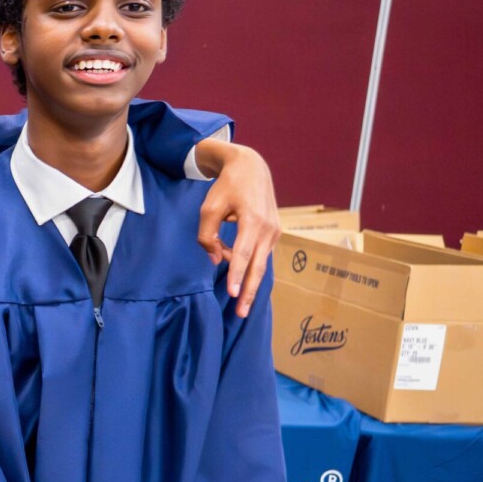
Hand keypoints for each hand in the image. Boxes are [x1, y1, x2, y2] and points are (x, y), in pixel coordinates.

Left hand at [192, 140, 279, 318]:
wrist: (252, 168)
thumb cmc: (227, 187)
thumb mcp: (209, 207)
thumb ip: (207, 235)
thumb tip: (216, 259)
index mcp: (252, 220)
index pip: (242, 254)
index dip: (236, 275)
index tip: (231, 294)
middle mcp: (268, 228)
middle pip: (258, 266)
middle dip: (248, 291)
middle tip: (241, 313)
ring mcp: (274, 232)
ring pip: (260, 263)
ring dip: (249, 282)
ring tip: (238, 301)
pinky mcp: (274, 233)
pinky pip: (260, 255)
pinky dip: (250, 266)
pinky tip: (239, 276)